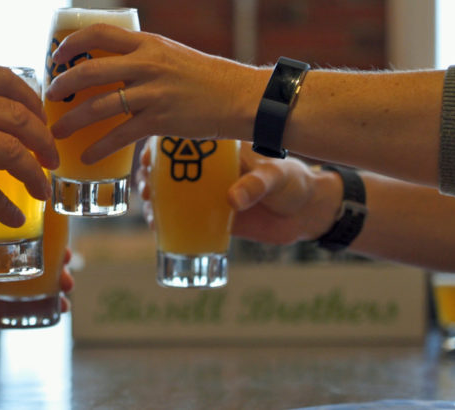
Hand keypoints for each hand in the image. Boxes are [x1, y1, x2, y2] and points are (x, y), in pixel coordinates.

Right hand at [0, 66, 59, 227]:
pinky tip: (14, 219)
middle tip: (52, 159)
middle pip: (19, 116)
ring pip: (13, 151)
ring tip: (42, 190)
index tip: (41, 121)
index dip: (33, 101)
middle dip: (44, 140)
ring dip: (34, 174)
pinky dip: (6, 207)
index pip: (6, 79)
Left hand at [0, 234, 74, 323]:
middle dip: (58, 260)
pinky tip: (58, 310)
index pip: (23, 229)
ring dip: (54, 283)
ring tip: (66, 290)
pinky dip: (41, 305)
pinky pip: (24, 300)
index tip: (63, 242)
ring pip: (35, 277)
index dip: (47, 233)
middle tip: (68, 269)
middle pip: (37, 253)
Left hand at [44, 24, 264, 164]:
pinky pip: (120, 135)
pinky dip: (98, 148)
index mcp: (148, 43)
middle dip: (62, 85)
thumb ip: (142, 59)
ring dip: (72, 121)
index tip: (56, 57)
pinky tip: (86, 157)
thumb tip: (110, 69)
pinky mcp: (160, 120)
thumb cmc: (206, 78)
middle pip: (90, 71)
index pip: (100, 33)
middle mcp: (147, 64)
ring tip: (56, 132)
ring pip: (99, 106)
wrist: (241, 97)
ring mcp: (153, 93)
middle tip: (49, 98)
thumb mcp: (171, 55)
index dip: (72, 43)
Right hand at [138, 142, 341, 244]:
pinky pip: (181, 219)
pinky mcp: (212, 218)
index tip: (147, 158)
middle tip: (145, 189)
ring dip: (152, 199)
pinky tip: (156, 227)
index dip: (158, 148)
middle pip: (167, 169)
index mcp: (220, 152)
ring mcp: (208, 195)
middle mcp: (209, 172)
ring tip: (149, 209)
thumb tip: (232, 198)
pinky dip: (165, 222)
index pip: (182, 143)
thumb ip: (257, 184)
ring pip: (169, 194)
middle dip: (148, 177)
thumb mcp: (278, 176)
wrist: (308, 213)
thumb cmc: (294, 181)